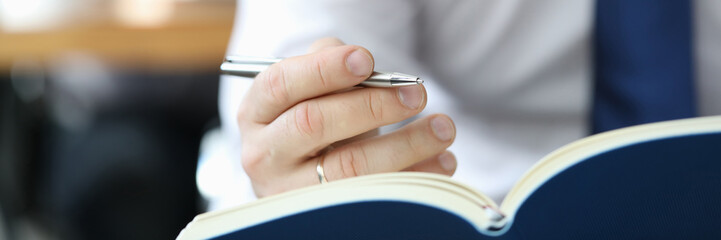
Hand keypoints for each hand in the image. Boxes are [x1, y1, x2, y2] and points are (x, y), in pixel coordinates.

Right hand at [237, 38, 456, 196]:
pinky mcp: (325, 217)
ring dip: (404, 144)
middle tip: (416, 93)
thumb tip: (366, 67)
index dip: (324, 70)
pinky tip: (442, 161)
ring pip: (349, 167)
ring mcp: (292, 192)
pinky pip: (374, 198)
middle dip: (372, 105)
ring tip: (442, 127)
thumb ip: (326, 66)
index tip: (367, 60)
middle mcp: (265, 155)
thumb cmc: (310, 120)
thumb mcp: (308, 92)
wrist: (300, 178)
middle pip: (315, 124)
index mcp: (256, 113)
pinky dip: (415, 178)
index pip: (282, 85)